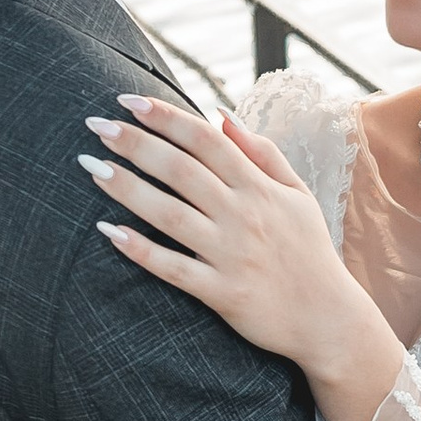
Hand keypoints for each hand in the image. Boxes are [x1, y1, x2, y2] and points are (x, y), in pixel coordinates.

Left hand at [82, 98, 405, 420]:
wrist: (330, 320)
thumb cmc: (309, 253)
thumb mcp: (298, 194)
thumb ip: (261, 152)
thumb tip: (220, 114)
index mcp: (260, 187)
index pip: (206, 140)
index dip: (166, 116)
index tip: (129, 100)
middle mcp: (245, 215)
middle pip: (181, 169)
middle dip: (136, 143)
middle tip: (95, 125)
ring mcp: (233, 254)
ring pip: (171, 214)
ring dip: (128, 188)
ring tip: (91, 166)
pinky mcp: (223, 293)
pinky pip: (175, 269)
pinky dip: (141, 250)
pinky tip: (109, 232)